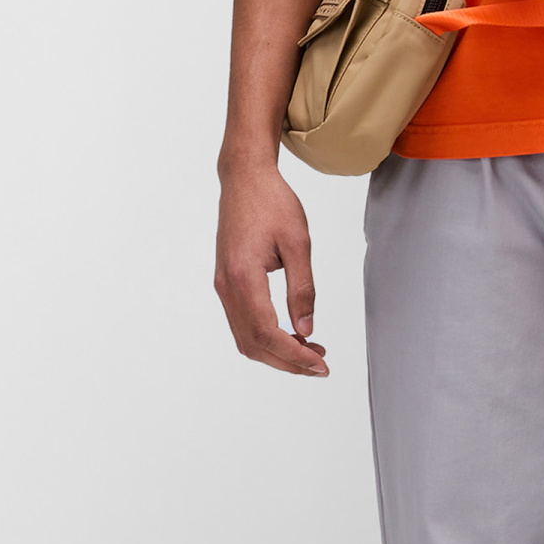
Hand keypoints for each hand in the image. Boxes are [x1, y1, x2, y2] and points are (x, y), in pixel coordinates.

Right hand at [215, 160, 327, 375]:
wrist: (244, 179)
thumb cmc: (272, 203)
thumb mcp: (298, 243)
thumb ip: (302, 289)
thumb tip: (307, 329)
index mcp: (244, 277)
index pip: (267, 333)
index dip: (294, 355)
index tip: (320, 364)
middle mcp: (227, 286)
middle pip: (253, 343)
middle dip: (287, 361)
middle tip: (320, 365)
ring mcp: (223, 285)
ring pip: (245, 337)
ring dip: (276, 352)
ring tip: (310, 351)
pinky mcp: (226, 282)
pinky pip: (242, 322)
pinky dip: (265, 337)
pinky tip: (291, 334)